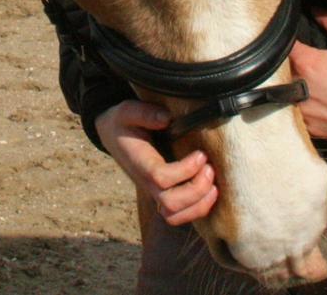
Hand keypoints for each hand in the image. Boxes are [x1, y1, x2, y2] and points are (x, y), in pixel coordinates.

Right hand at [94, 100, 217, 224]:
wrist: (113, 134)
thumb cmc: (123, 122)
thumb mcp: (128, 111)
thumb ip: (145, 113)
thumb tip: (167, 119)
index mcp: (140, 162)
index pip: (160, 178)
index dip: (185, 170)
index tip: (201, 154)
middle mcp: (147, 182)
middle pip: (170, 204)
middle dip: (196, 190)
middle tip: (209, 167)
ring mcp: (154, 191)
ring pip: (174, 215)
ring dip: (199, 204)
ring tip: (213, 182)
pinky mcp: (163, 193)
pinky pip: (179, 215)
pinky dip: (197, 209)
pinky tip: (210, 191)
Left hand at [289, 12, 326, 144]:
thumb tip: (316, 10)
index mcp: (308, 64)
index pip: (285, 47)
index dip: (289, 42)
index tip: (296, 41)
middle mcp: (299, 89)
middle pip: (282, 71)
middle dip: (292, 65)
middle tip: (309, 63)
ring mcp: (303, 111)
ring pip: (288, 94)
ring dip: (295, 87)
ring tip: (314, 83)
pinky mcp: (309, 128)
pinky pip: (298, 114)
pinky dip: (304, 107)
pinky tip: (320, 102)